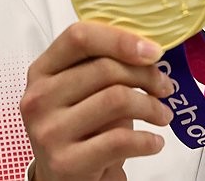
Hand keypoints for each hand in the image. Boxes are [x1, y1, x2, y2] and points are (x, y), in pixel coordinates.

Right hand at [20, 22, 175, 180]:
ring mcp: (49, 131)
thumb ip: (104, 64)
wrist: (64, 178)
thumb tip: (150, 51)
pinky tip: (154, 142)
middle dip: (146, 76)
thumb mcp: (83, 90)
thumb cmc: (81, 126)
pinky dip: (147, 140)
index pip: (79, 37)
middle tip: (165, 87)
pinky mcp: (65, 162)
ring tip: (163, 115)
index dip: (120, 39)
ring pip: (116, 100)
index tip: (153, 51)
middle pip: (105, 68)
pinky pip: (119, 139)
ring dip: (152, 107)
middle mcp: (38, 98)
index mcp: (42, 70)